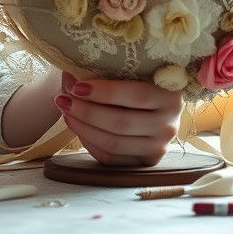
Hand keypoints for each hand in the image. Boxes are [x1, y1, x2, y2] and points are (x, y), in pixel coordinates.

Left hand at [53, 70, 182, 166]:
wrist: (146, 105)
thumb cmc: (132, 80)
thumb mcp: (123, 70)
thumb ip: (100, 70)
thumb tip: (70, 77)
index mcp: (170, 95)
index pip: (137, 95)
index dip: (105, 92)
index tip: (77, 86)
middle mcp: (169, 125)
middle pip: (121, 123)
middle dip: (86, 111)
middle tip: (62, 99)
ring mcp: (158, 148)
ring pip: (114, 144)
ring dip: (83, 128)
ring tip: (64, 111)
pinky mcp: (144, 163)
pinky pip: (111, 158)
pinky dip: (89, 142)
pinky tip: (76, 126)